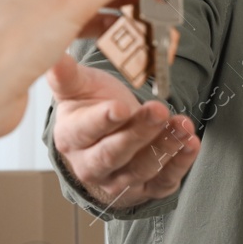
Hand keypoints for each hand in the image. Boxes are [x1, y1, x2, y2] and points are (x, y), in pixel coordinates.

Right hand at [47, 57, 199, 208]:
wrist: (103, 142)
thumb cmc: (91, 108)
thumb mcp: (78, 88)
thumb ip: (66, 74)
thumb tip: (50, 53)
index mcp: (71, 138)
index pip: (86, 131)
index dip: (103, 120)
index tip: (119, 108)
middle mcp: (91, 165)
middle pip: (115, 153)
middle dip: (139, 132)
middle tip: (158, 111)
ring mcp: (118, 181)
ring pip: (142, 168)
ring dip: (166, 146)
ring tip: (183, 124)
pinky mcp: (145, 190)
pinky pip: (164, 180)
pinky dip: (181, 163)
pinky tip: (191, 143)